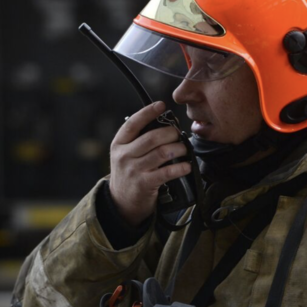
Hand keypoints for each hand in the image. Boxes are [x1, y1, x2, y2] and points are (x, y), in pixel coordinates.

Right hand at [108, 101, 191, 227]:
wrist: (120, 201)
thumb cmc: (129, 172)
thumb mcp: (125, 153)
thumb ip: (139, 139)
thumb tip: (164, 123)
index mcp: (119, 143)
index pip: (133, 123)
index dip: (147, 112)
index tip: (161, 105)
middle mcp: (124, 155)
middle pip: (152, 138)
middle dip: (170, 133)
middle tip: (178, 134)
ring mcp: (134, 170)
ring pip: (162, 153)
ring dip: (178, 149)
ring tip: (184, 149)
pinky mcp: (144, 184)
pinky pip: (167, 172)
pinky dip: (180, 167)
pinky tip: (186, 165)